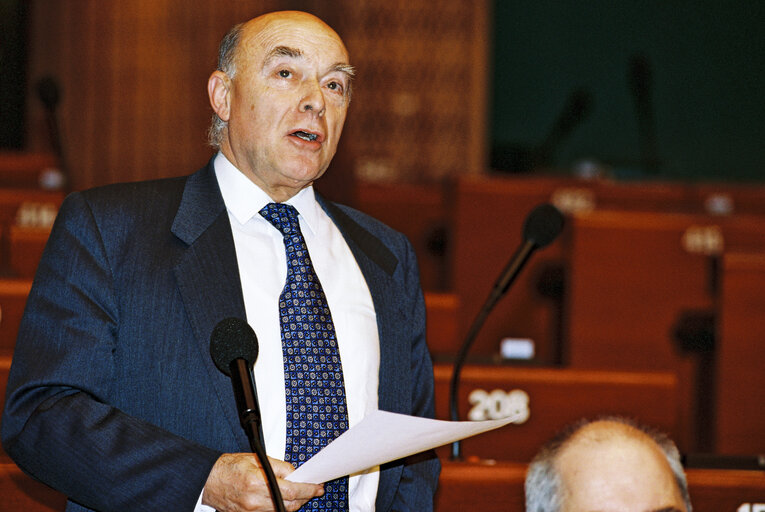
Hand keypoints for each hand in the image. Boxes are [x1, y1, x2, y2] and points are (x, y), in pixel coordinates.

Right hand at [202, 453, 323, 510]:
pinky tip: (284, 500)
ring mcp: (251, 511)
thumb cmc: (229, 467)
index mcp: (258, 482)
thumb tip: (295, 473)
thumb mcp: (257, 459)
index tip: (317, 487)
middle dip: (305, 497)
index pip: (292, 490)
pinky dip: (280, 508)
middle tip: (313, 490)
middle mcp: (255, 500)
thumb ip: (279, 466)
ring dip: (294, 504)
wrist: (209, 480)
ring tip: (300, 494)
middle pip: (290, 504)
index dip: (308, 489)